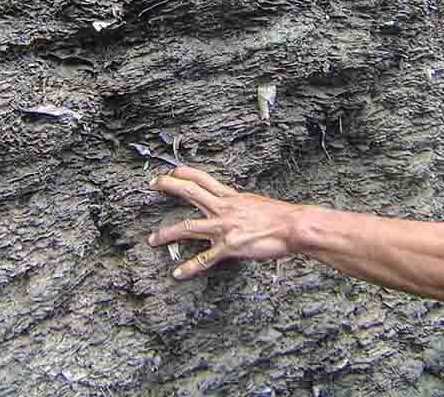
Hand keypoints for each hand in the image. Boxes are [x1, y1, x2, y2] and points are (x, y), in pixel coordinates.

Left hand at [147, 166, 302, 279]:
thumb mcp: (253, 202)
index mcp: (229, 196)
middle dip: (167, 186)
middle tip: (152, 184)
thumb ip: (237, 203)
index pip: (202, 178)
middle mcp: (223, 208)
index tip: (170, 170)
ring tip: (153, 239)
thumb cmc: (278, 215)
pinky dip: (189, 267)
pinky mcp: (228, 247)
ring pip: (188, 226)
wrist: (292, 226)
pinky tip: (177, 273)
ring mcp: (223, 227)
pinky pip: (204, 258)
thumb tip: (229, 203)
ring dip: (167, 233)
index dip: (183, 172)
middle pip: (189, 191)